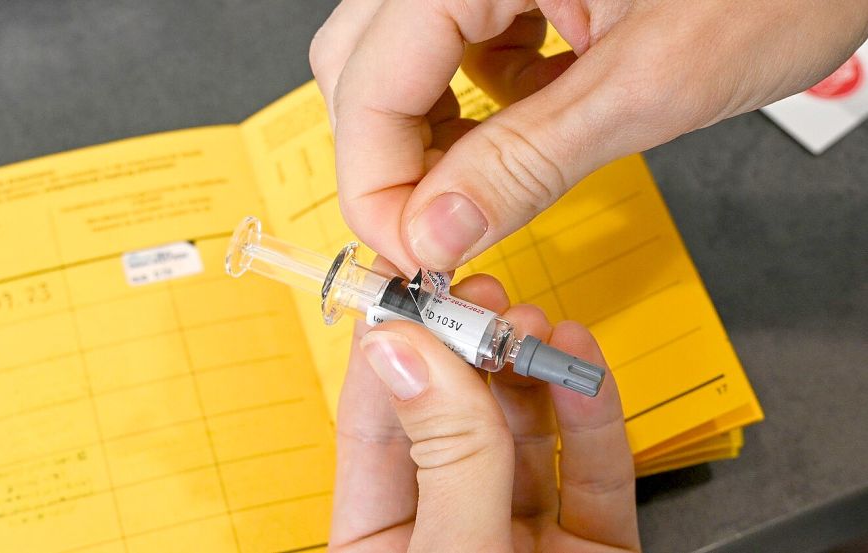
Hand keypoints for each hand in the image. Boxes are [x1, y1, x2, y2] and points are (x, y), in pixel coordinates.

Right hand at [311, 0, 867, 272]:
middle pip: (364, 67)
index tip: (411, 255)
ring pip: (404, 64)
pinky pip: (461, 53)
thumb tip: (437, 232)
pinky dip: (478, 108)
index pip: (368, 81)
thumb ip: (526, 163)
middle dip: (390, 160)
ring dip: (431, 137)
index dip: (375, 184)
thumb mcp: (647, 84)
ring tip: (490, 182)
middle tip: (437, 231)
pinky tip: (530, 127)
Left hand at [329, 274, 638, 551]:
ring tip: (532, 322)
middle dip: (470, 348)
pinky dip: (593, 415)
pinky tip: (579, 362)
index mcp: (385, 539)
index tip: (400, 281)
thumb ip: (446, 457)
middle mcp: (451, 528)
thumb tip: (404, 351)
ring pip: (526, 436)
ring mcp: (524, 536)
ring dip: (531, 369)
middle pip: (455, 419)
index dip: (390, 348)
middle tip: (480, 293)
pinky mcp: (594, 547)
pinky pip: (596, 473)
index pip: (376, 425)